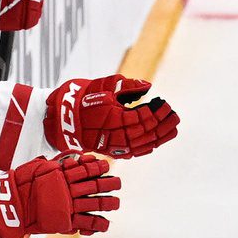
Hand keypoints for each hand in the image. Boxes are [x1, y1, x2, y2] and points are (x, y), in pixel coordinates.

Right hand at [0, 154, 121, 237]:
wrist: (10, 205)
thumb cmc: (21, 184)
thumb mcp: (37, 167)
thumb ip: (54, 164)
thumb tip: (67, 160)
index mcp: (62, 174)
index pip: (85, 168)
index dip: (97, 167)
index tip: (106, 165)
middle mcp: (68, 189)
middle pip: (95, 185)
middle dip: (109, 183)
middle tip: (118, 183)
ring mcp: (68, 205)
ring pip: (95, 203)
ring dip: (108, 202)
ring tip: (116, 202)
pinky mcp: (65, 221)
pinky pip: (86, 222)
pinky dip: (98, 224)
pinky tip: (105, 223)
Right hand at [45, 75, 179, 157]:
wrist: (62, 119)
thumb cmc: (82, 99)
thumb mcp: (104, 87)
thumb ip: (127, 86)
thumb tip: (147, 86)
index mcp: (115, 118)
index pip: (144, 117)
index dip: (157, 111)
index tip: (165, 104)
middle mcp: (116, 134)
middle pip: (147, 132)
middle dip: (163, 124)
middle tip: (175, 115)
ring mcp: (114, 145)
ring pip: (143, 144)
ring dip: (160, 136)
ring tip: (172, 128)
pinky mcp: (111, 151)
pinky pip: (134, 152)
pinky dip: (147, 147)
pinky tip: (156, 141)